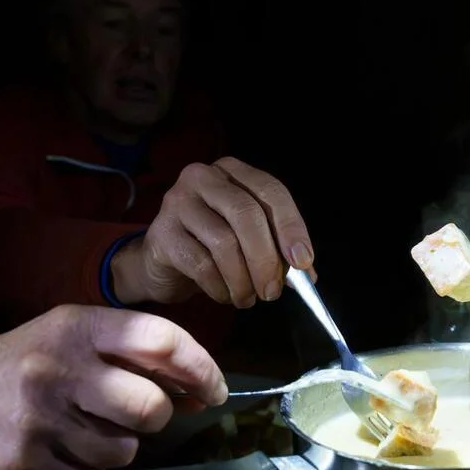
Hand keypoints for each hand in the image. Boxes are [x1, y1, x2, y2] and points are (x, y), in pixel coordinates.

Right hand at [0, 305, 227, 469]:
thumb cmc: (30, 362)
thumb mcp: (76, 334)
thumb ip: (134, 352)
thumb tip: (202, 389)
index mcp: (78, 326)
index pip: (160, 340)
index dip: (200, 368)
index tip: (214, 390)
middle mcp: (58, 367)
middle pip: (151, 406)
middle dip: (160, 416)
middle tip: (143, 413)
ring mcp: (40, 417)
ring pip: (126, 449)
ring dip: (122, 444)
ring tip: (90, 428)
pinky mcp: (26, 462)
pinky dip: (92, 466)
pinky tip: (65, 446)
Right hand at [113, 157, 314, 307]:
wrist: (161, 264)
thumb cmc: (212, 248)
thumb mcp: (249, 242)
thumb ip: (279, 251)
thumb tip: (308, 274)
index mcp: (233, 171)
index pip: (270, 190)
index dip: (291, 226)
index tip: (303, 261)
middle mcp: (203, 177)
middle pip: (246, 214)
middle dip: (266, 259)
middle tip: (273, 292)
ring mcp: (177, 202)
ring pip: (224, 242)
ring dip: (243, 280)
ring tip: (248, 298)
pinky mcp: (162, 234)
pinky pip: (201, 265)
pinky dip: (219, 287)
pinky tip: (225, 296)